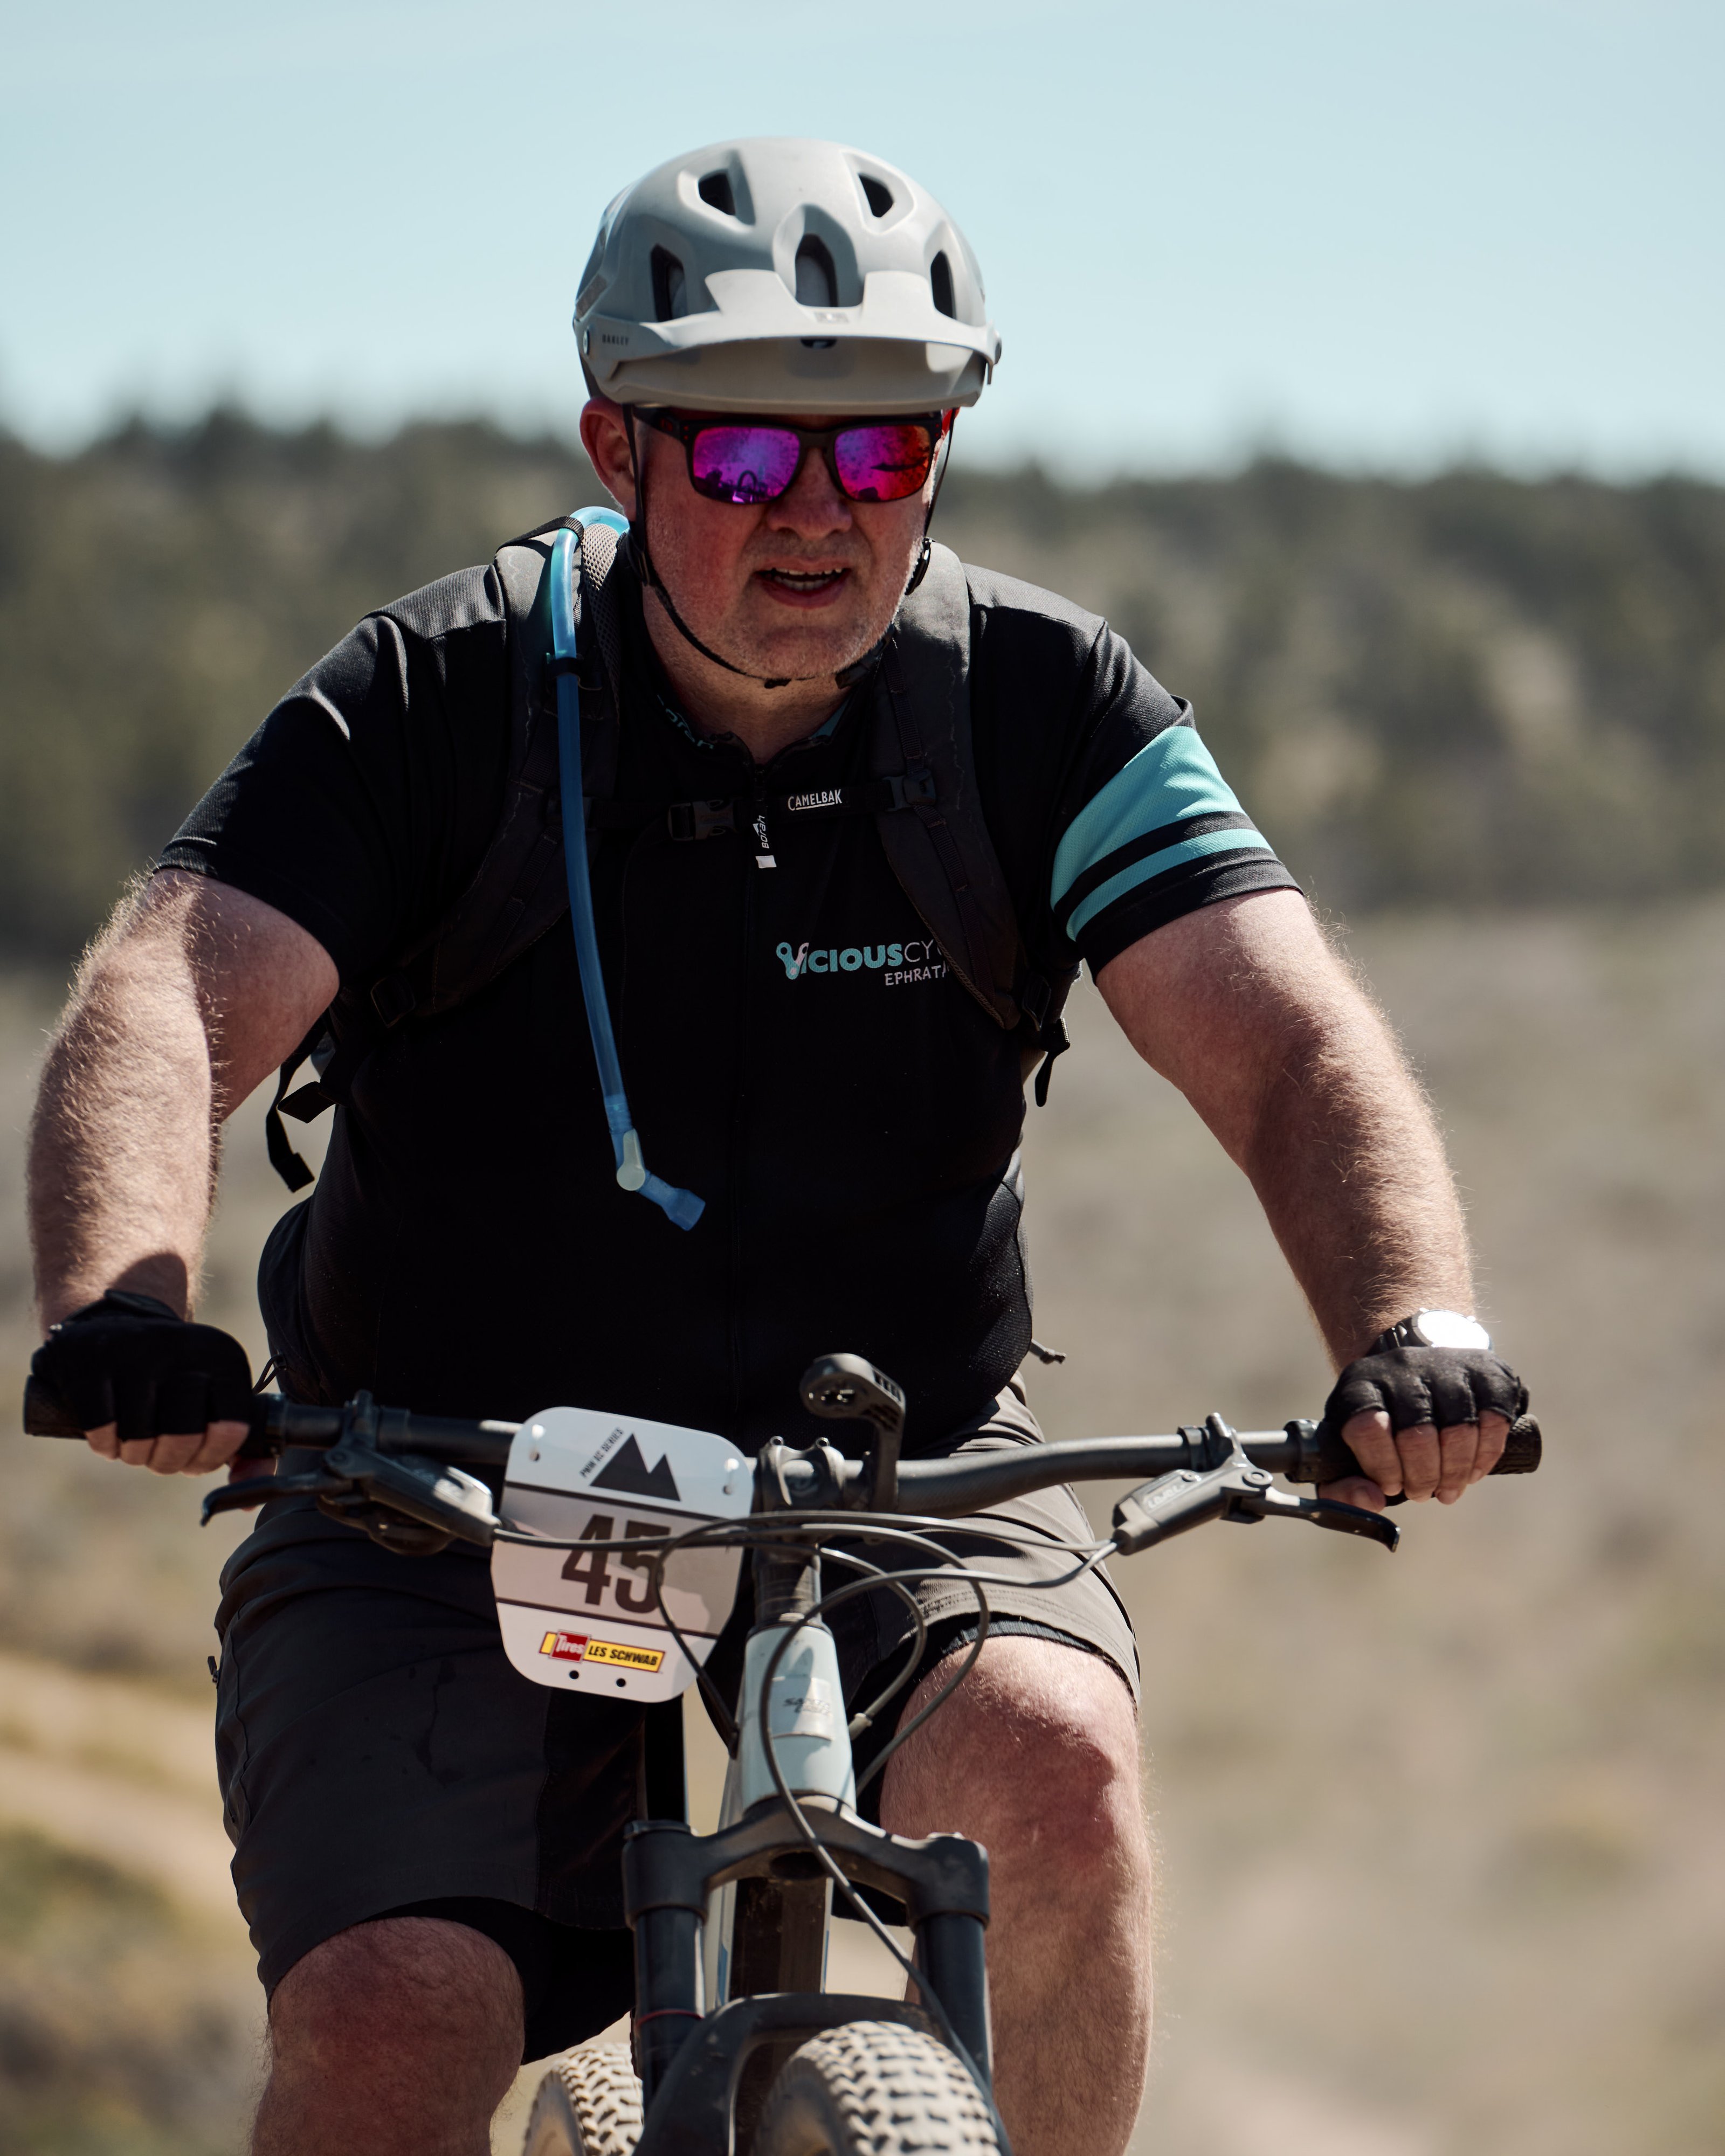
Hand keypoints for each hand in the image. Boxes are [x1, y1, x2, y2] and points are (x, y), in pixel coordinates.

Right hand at [30, 1290, 254, 1474]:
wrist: (117, 1329)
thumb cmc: (175, 1380)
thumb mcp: (216, 1400)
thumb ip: (242, 1450)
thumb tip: (245, 1497)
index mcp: (225, 1358)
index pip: (231, 1429)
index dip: (210, 1459)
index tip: (195, 1461)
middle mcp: (185, 1348)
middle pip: (184, 1437)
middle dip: (169, 1462)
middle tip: (160, 1458)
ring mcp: (136, 1351)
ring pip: (140, 1436)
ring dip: (135, 1456)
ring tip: (136, 1446)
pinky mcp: (92, 1362)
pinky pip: (101, 1427)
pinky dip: (105, 1445)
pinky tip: (111, 1437)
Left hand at [1319, 1344, 1526, 1507]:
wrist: (1416, 1375)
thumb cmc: (1380, 1425)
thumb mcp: (1346, 1450)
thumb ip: (1342, 1486)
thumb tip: (1370, 1500)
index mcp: (1360, 1384)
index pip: (1368, 1427)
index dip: (1382, 1466)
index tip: (1391, 1486)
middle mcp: (1402, 1366)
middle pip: (1417, 1434)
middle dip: (1422, 1477)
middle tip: (1422, 1493)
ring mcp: (1447, 1364)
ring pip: (1458, 1429)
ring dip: (1456, 1473)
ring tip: (1448, 1489)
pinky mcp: (1487, 1370)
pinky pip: (1494, 1420)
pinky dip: (1486, 1455)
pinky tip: (1473, 1470)